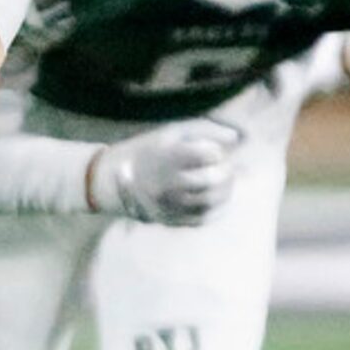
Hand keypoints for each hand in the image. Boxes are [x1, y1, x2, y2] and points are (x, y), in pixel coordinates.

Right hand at [86, 120, 239, 225]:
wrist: (112, 181)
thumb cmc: (148, 150)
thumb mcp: (171, 132)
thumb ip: (205, 129)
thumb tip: (237, 138)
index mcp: (167, 157)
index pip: (210, 154)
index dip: (217, 152)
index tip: (213, 151)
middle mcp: (168, 182)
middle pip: (212, 179)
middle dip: (226, 171)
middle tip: (227, 167)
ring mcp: (170, 204)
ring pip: (212, 200)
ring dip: (227, 189)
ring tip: (225, 181)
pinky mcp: (172, 219)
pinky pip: (206, 218)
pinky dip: (220, 208)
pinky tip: (221, 198)